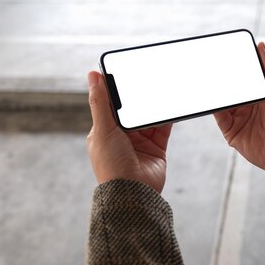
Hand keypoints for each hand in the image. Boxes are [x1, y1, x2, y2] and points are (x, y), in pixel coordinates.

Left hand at [86, 71, 171, 192]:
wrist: (134, 193)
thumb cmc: (111, 165)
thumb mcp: (103, 130)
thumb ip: (100, 102)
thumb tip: (92, 75)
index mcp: (104, 130)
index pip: (111, 103)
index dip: (117, 88)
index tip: (125, 70)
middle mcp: (122, 135)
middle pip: (132, 109)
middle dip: (139, 95)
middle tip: (147, 76)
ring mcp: (140, 141)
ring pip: (149, 116)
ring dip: (154, 105)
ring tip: (162, 88)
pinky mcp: (157, 147)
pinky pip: (163, 128)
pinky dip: (168, 117)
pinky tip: (172, 105)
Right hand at [214, 42, 264, 177]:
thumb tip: (262, 46)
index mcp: (262, 94)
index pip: (246, 76)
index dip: (237, 66)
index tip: (228, 54)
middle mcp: (249, 105)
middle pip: (232, 88)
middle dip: (223, 78)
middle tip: (212, 64)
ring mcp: (239, 118)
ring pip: (223, 101)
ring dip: (216, 91)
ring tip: (208, 79)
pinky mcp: (231, 131)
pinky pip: (218, 116)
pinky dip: (213, 107)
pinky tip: (211, 97)